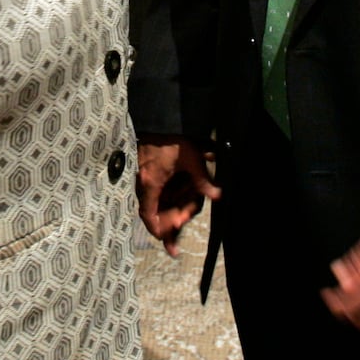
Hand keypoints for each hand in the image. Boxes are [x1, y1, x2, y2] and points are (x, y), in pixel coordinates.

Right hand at [136, 135, 218, 257]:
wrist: (158, 120)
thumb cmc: (172, 138)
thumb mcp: (190, 158)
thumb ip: (202, 179)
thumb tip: (217, 195)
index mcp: (151, 182)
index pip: (148, 214)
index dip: (156, 229)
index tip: (164, 239)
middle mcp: (143, 183)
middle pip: (150, 213)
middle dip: (165, 225)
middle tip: (175, 238)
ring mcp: (142, 177)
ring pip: (150, 204)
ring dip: (162, 215)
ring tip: (175, 225)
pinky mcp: (144, 172)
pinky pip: (151, 194)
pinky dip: (160, 203)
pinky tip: (169, 206)